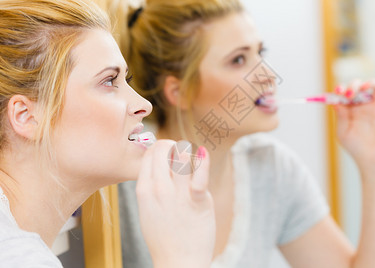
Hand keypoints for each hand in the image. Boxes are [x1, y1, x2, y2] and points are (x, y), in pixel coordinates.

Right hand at [135, 140, 214, 267]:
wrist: (178, 262)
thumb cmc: (164, 235)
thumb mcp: (147, 209)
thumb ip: (151, 186)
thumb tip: (159, 164)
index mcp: (144, 190)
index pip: (148, 155)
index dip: (158, 147)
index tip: (165, 149)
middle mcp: (159, 189)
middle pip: (163, 151)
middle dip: (171, 145)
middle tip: (177, 149)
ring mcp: (178, 195)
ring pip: (181, 158)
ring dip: (186, 151)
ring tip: (189, 155)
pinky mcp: (198, 200)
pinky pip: (200, 175)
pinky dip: (203, 161)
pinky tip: (203, 152)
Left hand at [334, 80, 374, 178]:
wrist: (371, 160)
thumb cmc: (355, 147)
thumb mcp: (343, 133)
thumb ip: (340, 117)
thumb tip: (336, 102)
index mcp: (349, 108)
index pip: (345, 92)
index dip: (341, 88)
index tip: (338, 91)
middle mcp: (363, 105)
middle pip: (359, 87)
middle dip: (354, 85)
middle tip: (350, 93)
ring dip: (372, 83)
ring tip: (365, 87)